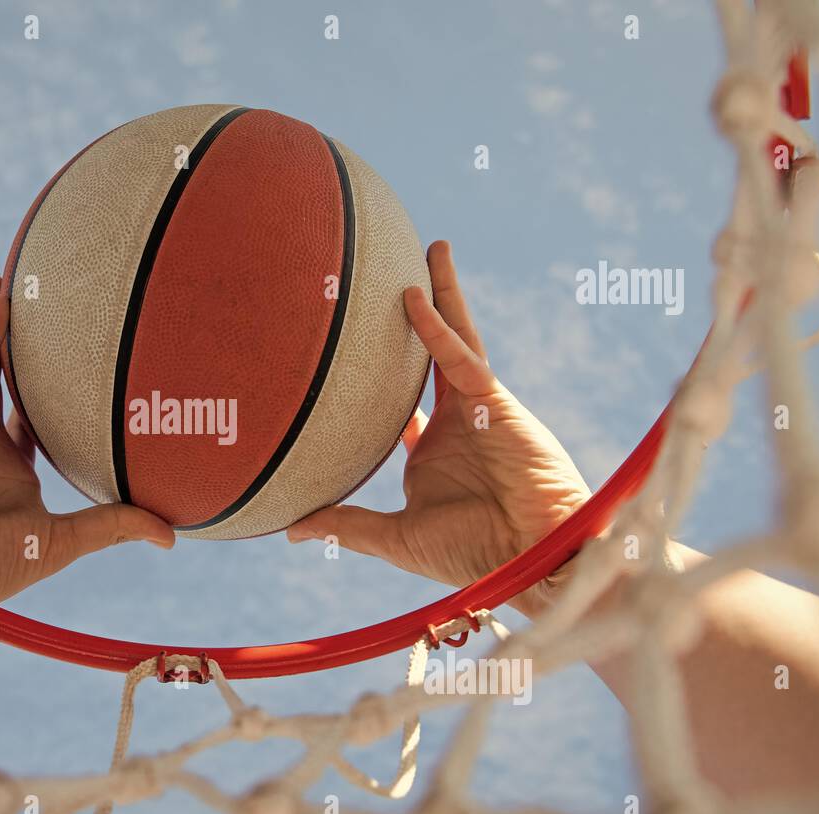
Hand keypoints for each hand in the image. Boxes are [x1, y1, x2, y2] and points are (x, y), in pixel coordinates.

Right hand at [0, 275, 174, 604]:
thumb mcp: (63, 541)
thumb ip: (113, 526)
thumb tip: (172, 537)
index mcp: (13, 469)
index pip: (36, 421)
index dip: (56, 395)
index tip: (83, 368)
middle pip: (9, 380)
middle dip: (23, 345)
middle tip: (46, 307)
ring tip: (10, 280)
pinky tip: (1, 300)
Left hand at [286, 241, 590, 615]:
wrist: (529, 560)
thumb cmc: (472, 554)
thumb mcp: (395, 537)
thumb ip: (345, 525)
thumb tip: (290, 527)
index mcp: (431, 451)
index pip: (400, 406)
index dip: (378, 380)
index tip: (348, 355)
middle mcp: (455, 420)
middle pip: (430, 354)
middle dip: (419, 314)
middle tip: (392, 276)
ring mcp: (476, 405)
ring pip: (454, 337)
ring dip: (442, 293)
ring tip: (430, 248)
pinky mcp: (495, 400)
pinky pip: (461, 357)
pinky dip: (437, 329)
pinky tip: (413, 298)